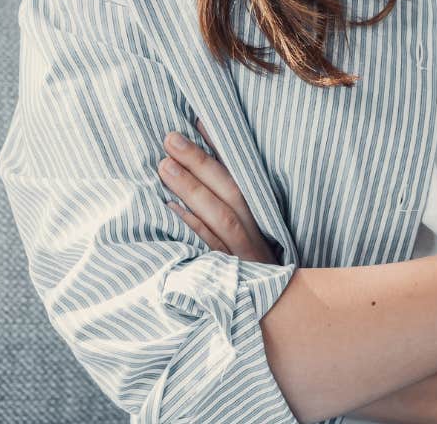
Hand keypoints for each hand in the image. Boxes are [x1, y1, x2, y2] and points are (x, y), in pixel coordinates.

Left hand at [158, 119, 276, 263]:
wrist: (272, 315)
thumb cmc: (254, 266)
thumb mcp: (253, 234)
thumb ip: (232, 200)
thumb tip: (204, 159)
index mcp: (264, 216)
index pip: (242, 174)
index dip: (223, 147)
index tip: (199, 120)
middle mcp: (258, 232)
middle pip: (231, 191)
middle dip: (201, 163)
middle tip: (170, 139)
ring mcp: (244, 254)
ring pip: (221, 217)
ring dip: (193, 189)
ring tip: (164, 166)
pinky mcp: (230, 275)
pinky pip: (210, 248)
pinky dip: (193, 227)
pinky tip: (171, 208)